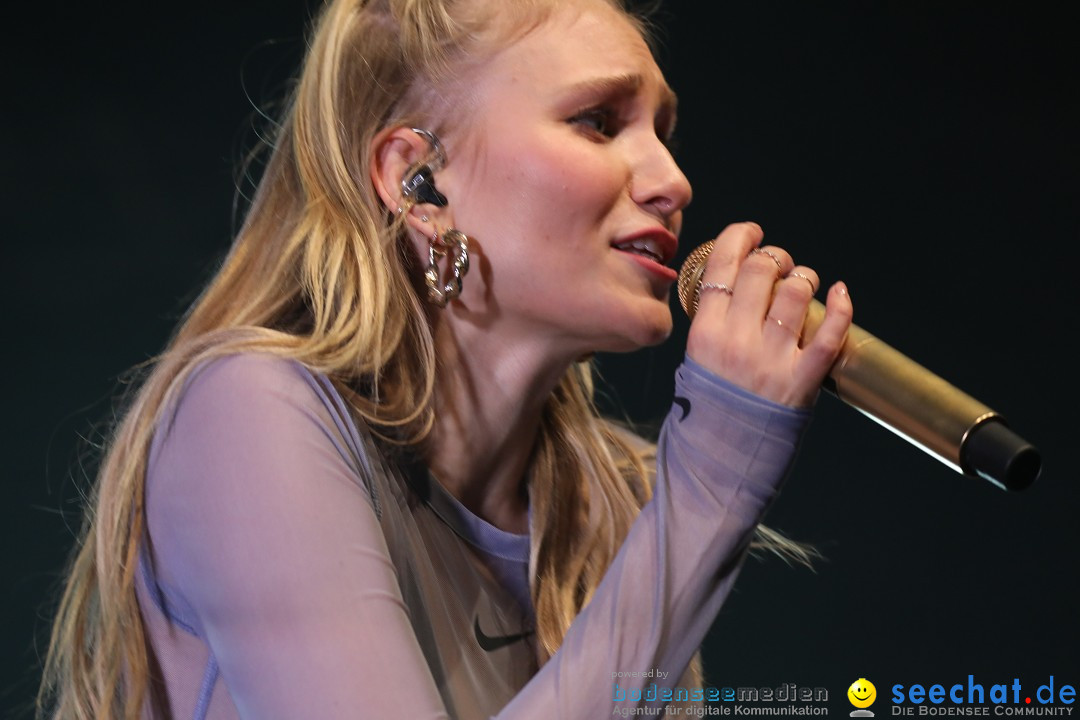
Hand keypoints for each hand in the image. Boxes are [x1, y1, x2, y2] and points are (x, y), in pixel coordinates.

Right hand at [686, 222, 852, 407]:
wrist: (721, 455)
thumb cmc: (709, 404)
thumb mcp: (696, 356)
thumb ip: (713, 318)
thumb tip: (736, 275)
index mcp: (705, 331)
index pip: (722, 264)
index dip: (740, 237)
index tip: (752, 233)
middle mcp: (737, 340)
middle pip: (761, 269)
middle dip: (775, 256)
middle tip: (779, 264)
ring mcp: (772, 359)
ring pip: (796, 291)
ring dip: (804, 276)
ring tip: (803, 282)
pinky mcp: (802, 379)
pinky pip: (830, 333)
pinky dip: (841, 306)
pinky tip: (840, 291)